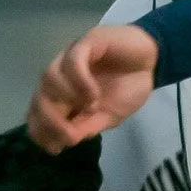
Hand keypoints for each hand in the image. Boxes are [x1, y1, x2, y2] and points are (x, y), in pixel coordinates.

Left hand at [26, 24, 158, 153]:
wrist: (153, 60)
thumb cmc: (128, 87)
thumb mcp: (109, 116)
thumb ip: (87, 127)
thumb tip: (65, 142)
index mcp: (62, 95)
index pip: (37, 112)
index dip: (40, 132)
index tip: (56, 148)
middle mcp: (60, 75)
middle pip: (39, 97)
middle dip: (50, 121)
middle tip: (70, 134)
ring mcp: (70, 57)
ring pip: (49, 77)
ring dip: (66, 99)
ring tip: (91, 108)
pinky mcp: (86, 42)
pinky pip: (73, 61)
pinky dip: (80, 82)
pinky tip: (94, 95)